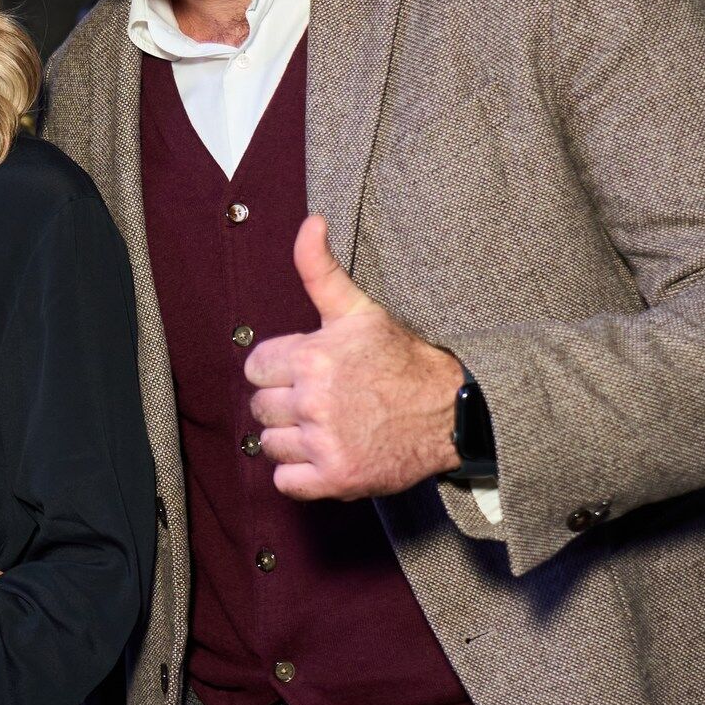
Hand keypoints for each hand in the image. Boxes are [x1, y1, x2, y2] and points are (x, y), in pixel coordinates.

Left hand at [244, 215, 462, 500]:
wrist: (450, 411)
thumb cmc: (400, 359)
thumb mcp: (359, 310)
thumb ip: (320, 269)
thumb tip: (310, 222)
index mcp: (310, 357)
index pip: (255, 369)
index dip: (279, 370)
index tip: (308, 373)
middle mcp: (312, 400)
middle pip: (260, 407)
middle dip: (285, 404)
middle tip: (322, 401)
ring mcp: (324, 442)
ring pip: (270, 444)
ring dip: (292, 440)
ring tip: (328, 426)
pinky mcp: (335, 478)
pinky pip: (284, 481)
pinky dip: (300, 474)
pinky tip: (327, 454)